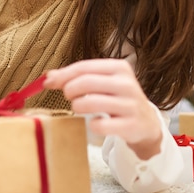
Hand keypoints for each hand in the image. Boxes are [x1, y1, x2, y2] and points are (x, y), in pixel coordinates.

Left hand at [43, 58, 162, 158]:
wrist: (145, 122)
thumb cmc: (117, 98)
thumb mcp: (102, 82)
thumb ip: (76, 77)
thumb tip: (48, 77)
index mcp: (119, 68)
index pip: (84, 67)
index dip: (63, 75)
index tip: (48, 82)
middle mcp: (127, 84)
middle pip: (87, 82)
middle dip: (70, 90)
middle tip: (68, 96)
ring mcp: (131, 105)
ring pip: (91, 103)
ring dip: (78, 106)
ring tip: (80, 107)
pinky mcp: (131, 125)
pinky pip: (100, 125)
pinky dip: (92, 125)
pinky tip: (97, 122)